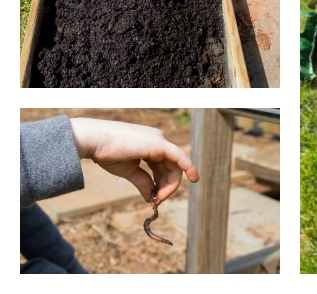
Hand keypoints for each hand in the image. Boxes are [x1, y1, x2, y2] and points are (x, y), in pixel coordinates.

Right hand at [70, 118, 198, 203]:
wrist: (96, 141)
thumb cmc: (108, 153)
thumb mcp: (129, 171)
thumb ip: (143, 182)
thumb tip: (150, 197)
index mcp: (150, 145)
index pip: (163, 166)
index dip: (161, 183)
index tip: (153, 198)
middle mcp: (158, 140)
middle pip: (172, 167)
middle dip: (167, 186)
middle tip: (156, 201)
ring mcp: (159, 140)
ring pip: (176, 166)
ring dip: (170, 185)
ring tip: (158, 198)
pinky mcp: (159, 144)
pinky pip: (180, 157)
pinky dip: (188, 168)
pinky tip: (194, 178)